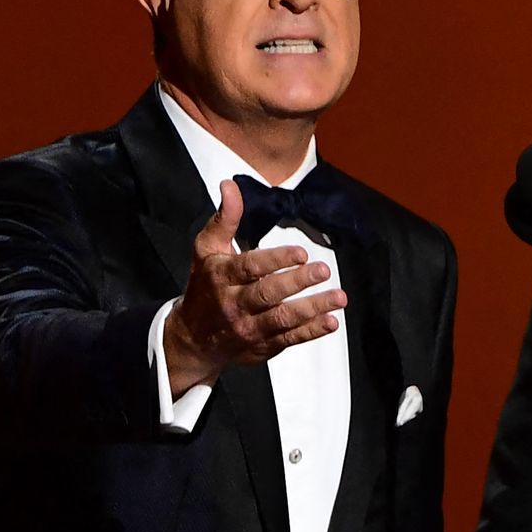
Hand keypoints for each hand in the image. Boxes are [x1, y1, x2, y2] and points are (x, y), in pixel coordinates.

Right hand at [163, 179, 346, 392]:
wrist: (192, 337)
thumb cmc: (205, 284)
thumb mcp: (207, 249)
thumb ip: (225, 218)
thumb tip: (230, 185)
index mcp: (221, 277)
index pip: (250, 268)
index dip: (276, 260)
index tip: (301, 253)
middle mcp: (234, 305)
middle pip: (267, 294)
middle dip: (297, 282)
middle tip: (323, 270)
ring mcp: (248, 329)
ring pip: (282, 319)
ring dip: (313, 309)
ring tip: (339, 297)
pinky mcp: (261, 346)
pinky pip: (288, 339)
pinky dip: (311, 332)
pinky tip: (331, 321)